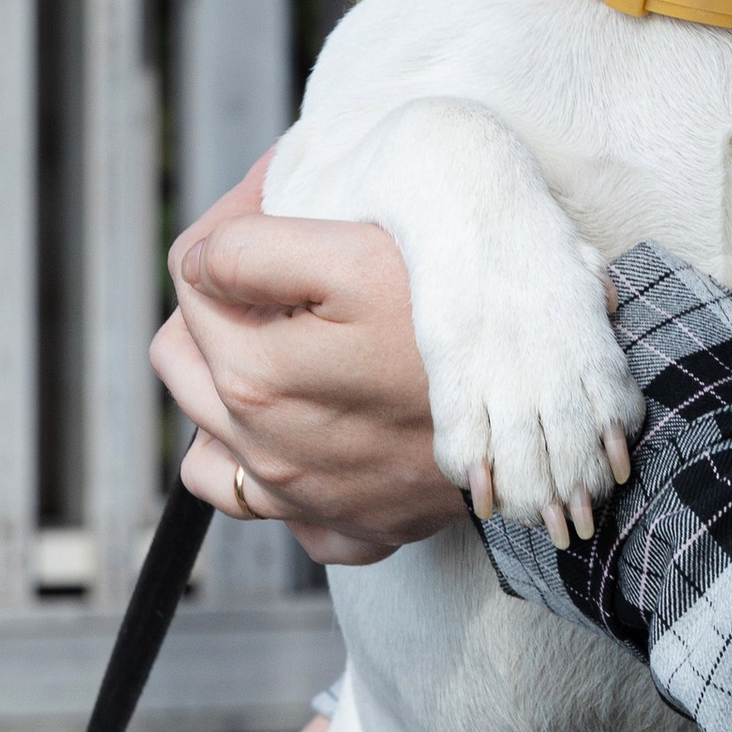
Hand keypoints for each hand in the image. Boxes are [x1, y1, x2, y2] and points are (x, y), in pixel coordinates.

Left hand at [155, 155, 467, 564]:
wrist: (549, 415)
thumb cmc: (460, 325)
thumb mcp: (357, 258)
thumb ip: (251, 251)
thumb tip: (199, 256)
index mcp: (251, 372)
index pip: (192, 271)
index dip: (233, 222)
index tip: (281, 202)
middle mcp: (261, 445)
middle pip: (181, 354)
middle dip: (219, 305)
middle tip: (285, 273)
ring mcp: (301, 496)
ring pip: (206, 439)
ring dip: (227, 389)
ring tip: (289, 351)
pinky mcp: (344, 529)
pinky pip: (268, 505)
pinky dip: (273, 468)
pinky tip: (312, 427)